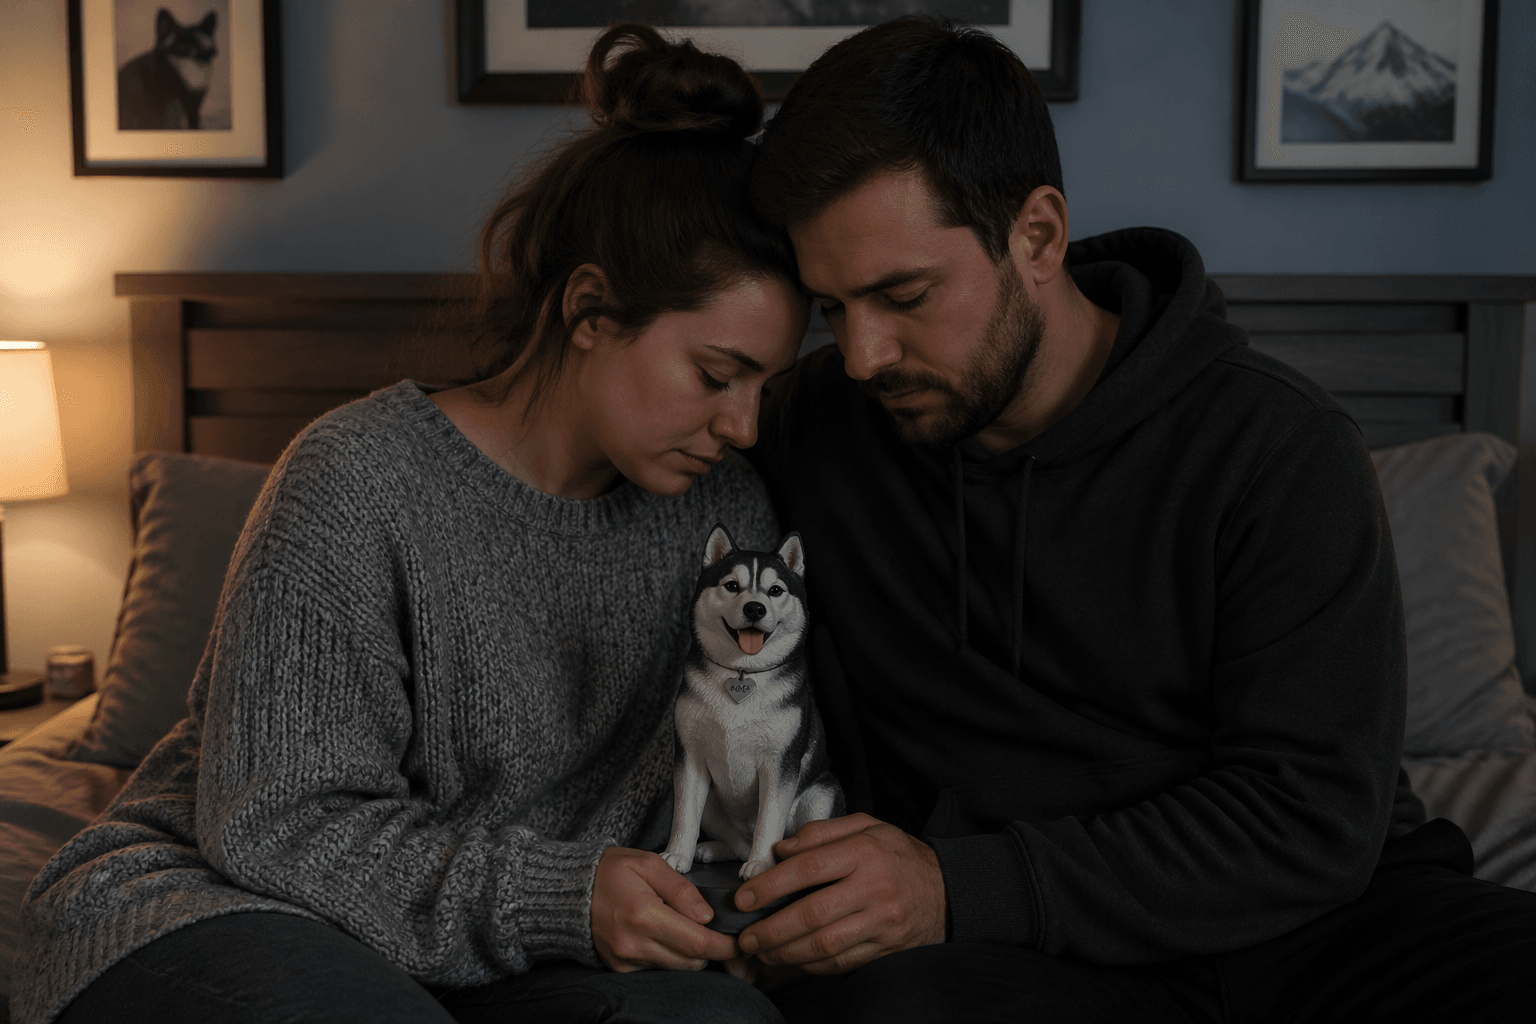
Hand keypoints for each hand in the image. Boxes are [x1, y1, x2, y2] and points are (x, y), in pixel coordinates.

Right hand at [591, 846, 737, 971]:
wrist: (570, 891)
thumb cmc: (610, 872)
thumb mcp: (649, 865)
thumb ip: (681, 889)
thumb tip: (707, 915)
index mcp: (644, 916)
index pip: (697, 942)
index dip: (724, 945)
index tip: (739, 941)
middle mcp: (634, 944)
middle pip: (691, 961)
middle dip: (712, 950)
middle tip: (722, 934)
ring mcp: (626, 960)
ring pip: (677, 968)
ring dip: (692, 954)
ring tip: (695, 932)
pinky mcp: (621, 968)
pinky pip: (658, 969)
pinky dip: (671, 957)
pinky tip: (669, 937)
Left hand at [733, 813, 946, 974]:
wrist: (947, 890)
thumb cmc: (898, 855)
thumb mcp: (867, 826)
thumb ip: (821, 832)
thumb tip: (781, 849)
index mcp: (865, 852)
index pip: (809, 868)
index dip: (770, 885)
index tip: (744, 898)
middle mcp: (874, 888)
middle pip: (813, 914)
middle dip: (772, 928)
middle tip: (745, 936)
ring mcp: (882, 922)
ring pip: (825, 944)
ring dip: (786, 952)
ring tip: (762, 952)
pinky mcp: (885, 948)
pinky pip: (842, 962)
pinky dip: (811, 965)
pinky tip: (792, 960)